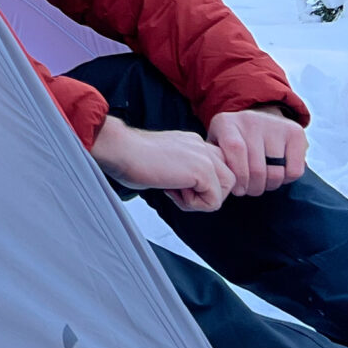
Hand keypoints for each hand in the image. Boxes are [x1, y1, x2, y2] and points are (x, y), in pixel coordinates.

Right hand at [89, 118, 232, 211]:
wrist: (121, 149)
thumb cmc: (129, 158)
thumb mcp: (164, 162)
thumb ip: (181, 170)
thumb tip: (188, 188)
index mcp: (192, 142)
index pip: (216, 167)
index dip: (200, 184)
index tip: (175, 183)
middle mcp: (201, 145)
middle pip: (227, 178)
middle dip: (206, 192)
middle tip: (178, 190)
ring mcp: (204, 156)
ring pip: (226, 189)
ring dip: (201, 198)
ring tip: (176, 192)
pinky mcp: (202, 171)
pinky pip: (214, 201)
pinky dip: (193, 205)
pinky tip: (172, 191)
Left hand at [207, 108, 307, 197]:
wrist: (258, 121)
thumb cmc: (232, 142)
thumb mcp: (216, 146)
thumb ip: (215, 161)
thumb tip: (218, 179)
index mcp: (226, 122)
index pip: (235, 149)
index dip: (239, 175)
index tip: (238, 190)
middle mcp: (251, 119)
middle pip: (257, 167)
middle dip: (254, 187)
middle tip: (250, 189)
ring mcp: (275, 124)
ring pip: (276, 172)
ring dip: (269, 186)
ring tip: (262, 183)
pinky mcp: (295, 132)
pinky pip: (294, 171)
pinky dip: (286, 180)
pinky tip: (277, 173)